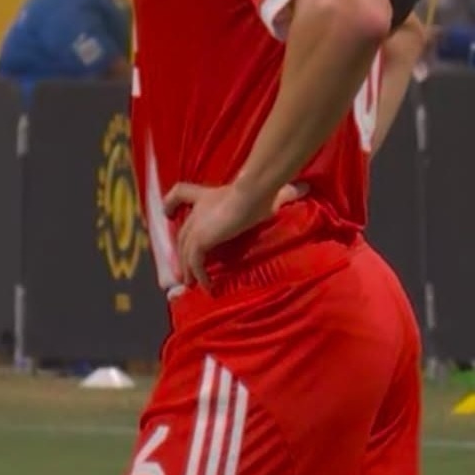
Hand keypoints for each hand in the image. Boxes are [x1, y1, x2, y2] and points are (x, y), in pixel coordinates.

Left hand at [163, 180, 307, 289]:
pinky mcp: (200, 240)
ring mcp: (196, 226)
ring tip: (192, 284)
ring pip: (185, 252)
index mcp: (207, 195)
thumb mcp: (270, 193)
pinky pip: (195, 263)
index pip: (180, 193)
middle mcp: (197, 210)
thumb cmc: (259, 192)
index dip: (171, 204)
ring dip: (188, 269)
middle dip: (182, 252)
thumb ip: (285, 192)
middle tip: (185, 268)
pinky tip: (207, 287)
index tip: (168, 214)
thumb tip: (306, 188)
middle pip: (182, 233)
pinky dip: (199, 275)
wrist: (252, 195)